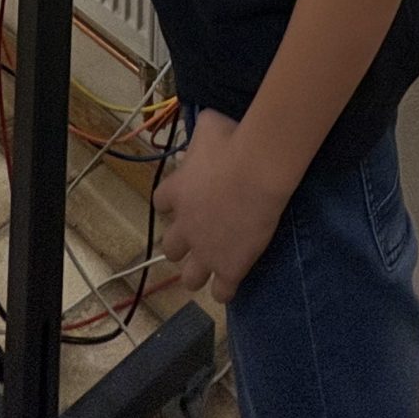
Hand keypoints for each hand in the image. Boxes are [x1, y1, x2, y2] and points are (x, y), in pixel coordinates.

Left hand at [152, 110, 290, 300]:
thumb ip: (200, 132)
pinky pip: (221, 293)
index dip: (173, 203)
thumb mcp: (209, 125)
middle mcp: (184, 227)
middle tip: (199, 237)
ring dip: (198, 273)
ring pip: (190, 278)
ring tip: (212, 268)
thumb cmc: (233, 142)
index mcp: (176, 192)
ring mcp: (205, 252)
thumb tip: (204, 125)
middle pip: (171, 248)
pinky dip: (225, 291)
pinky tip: (232, 285)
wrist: (257, 170)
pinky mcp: (229, 268)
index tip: (186, 200)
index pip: (161, 203)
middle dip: (182, 245)